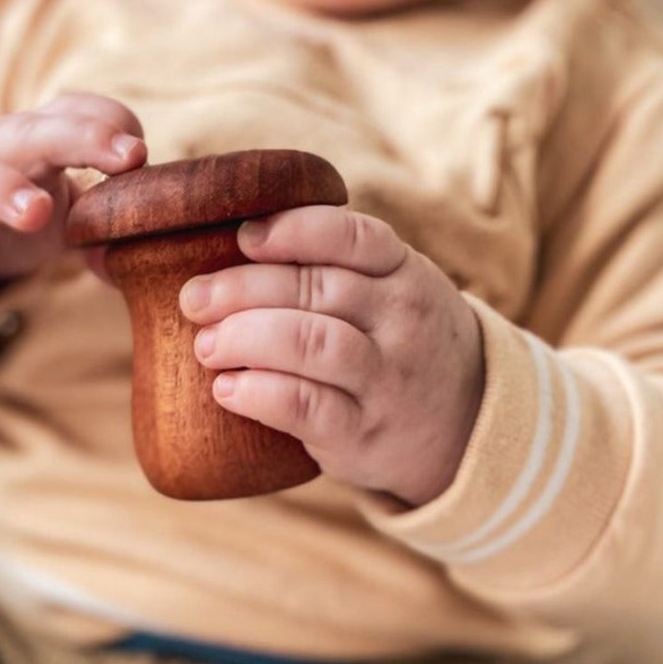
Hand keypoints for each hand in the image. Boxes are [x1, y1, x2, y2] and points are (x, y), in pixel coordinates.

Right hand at [0, 93, 146, 325]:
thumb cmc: (11, 206)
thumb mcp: (62, 211)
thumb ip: (101, 230)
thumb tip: (130, 262)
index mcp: (37, 143)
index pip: (75, 115)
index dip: (109, 125)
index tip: (142, 151)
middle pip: (35, 133)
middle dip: (82, 139)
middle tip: (129, 157)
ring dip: (6, 189)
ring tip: (36, 212)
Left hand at [178, 206, 483, 505]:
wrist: (468, 423)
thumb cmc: (402, 343)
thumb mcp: (394, 291)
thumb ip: (337, 267)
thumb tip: (235, 242)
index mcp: (404, 274)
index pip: (351, 236)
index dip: (292, 230)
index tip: (242, 236)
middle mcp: (401, 321)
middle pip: (315, 288)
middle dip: (242, 289)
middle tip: (194, 299)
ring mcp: (385, 379)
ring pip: (311, 343)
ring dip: (246, 339)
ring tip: (206, 345)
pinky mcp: (362, 432)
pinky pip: (307, 407)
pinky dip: (260, 394)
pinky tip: (227, 389)